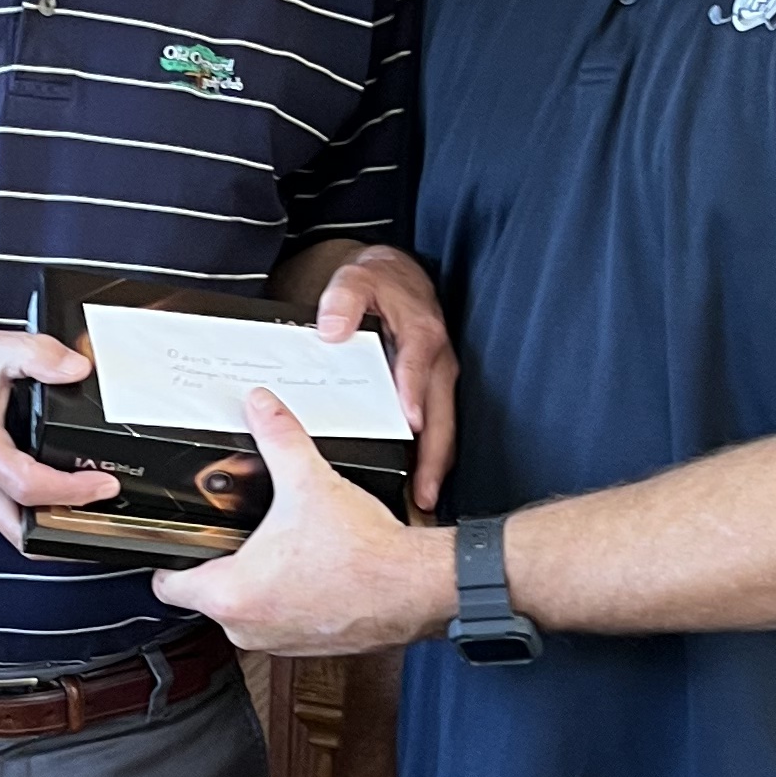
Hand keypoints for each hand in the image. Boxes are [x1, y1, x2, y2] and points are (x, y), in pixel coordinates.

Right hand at [0, 328, 117, 550]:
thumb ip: (40, 355)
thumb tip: (78, 370)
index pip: (32, 488)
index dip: (73, 492)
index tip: (104, 484)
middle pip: (23, 535)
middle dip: (66, 533)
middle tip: (100, 515)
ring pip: (10, 531)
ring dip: (44, 525)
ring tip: (77, 504)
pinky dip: (19, 513)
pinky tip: (37, 492)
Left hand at [153, 392, 455, 653]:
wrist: (415, 589)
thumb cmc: (365, 555)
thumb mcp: (310, 483)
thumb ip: (279, 439)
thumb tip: (261, 408)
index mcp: (231, 594)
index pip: (167, 586)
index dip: (169, 558)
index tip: (179, 540)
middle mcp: (248, 628)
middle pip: (207, 594)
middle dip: (219, 563)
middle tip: (239, 531)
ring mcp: (277, 642)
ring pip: (245, 610)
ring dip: (255, 583)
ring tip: (278, 547)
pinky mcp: (306, 646)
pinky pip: (279, 621)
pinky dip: (286, 598)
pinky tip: (308, 568)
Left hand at [305, 244, 456, 513]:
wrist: (399, 277)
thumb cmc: (380, 282)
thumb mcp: (356, 279)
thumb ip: (343, 301)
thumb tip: (331, 330)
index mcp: (422, 335)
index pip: (419, 368)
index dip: (414, 394)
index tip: (410, 424)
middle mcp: (438, 362)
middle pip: (441, 414)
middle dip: (435, 455)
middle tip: (423, 492)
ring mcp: (439, 379)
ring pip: (444, 427)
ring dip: (436, 464)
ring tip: (423, 499)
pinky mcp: (433, 390)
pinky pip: (437, 426)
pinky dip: (432, 455)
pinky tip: (419, 481)